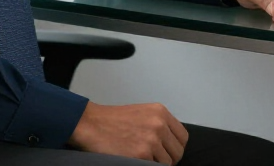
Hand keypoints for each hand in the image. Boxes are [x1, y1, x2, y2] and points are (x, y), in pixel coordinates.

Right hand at [68, 101, 187, 163]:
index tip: (166, 152)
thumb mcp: (142, 113)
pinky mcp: (141, 155)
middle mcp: (159, 125)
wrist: (90, 123)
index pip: (182, 137)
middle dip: (167, 159)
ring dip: (155, 164)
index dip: (174, 148)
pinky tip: (133, 159)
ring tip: (140, 158)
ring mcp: (151, 140)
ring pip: (167, 163)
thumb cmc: (112, 120)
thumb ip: (159, 125)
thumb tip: (170, 144)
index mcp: (160, 112)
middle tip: (152, 158)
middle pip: (178, 152)